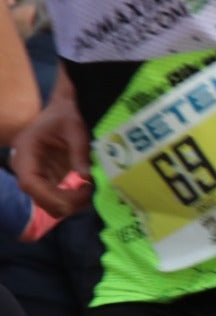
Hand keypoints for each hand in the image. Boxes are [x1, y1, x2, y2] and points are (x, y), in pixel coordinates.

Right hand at [12, 98, 92, 217]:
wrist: (60, 112)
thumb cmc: (64, 116)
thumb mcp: (75, 128)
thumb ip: (79, 152)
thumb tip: (86, 177)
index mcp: (25, 151)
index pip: (30, 182)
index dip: (51, 195)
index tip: (77, 196)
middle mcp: (25, 167)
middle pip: (38, 197)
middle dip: (65, 202)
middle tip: (90, 193)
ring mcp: (35, 176)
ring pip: (47, 202)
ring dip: (69, 203)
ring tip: (90, 190)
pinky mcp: (46, 180)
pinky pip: (55, 197)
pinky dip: (71, 199)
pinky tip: (86, 190)